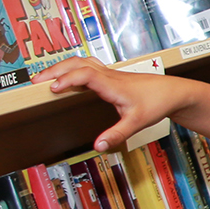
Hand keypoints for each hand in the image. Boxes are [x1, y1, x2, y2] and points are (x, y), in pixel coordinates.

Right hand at [32, 57, 189, 151]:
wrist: (173, 92)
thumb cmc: (157, 103)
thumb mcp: (137, 122)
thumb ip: (116, 134)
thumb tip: (98, 146)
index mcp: (113, 84)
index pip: (84, 75)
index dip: (67, 80)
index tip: (52, 89)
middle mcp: (109, 75)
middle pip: (77, 63)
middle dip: (55, 70)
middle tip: (35, 81)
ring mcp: (110, 74)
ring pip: (81, 61)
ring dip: (62, 66)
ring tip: (44, 78)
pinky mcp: (111, 75)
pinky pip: (87, 65)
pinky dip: (71, 68)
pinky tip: (65, 76)